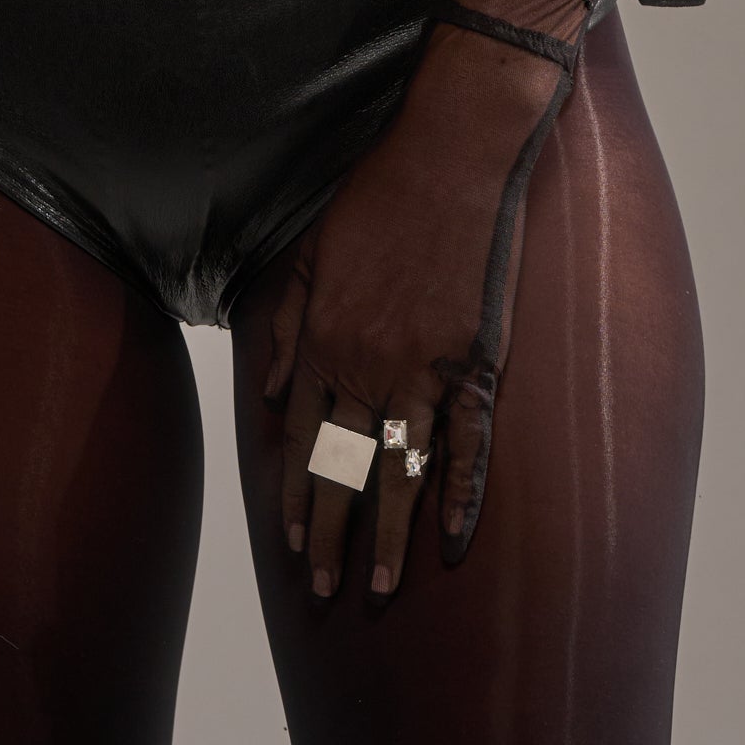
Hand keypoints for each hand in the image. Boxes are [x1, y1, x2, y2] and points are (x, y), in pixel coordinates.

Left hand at [266, 22, 572, 599]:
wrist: (449, 153)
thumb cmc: (376, 193)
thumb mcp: (310, 251)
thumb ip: (286, 323)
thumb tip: (271, 391)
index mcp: (324, 340)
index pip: (304, 442)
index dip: (300, 499)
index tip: (297, 547)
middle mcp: (365, 365)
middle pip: (344, 469)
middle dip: (334, 536)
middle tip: (328, 592)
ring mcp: (422, 367)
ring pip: (399, 470)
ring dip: (389, 534)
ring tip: (380, 587)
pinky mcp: (473, 359)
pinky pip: (467, 443)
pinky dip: (461, 494)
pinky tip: (453, 539)